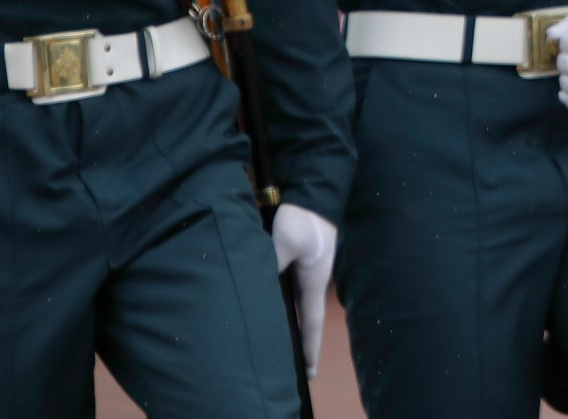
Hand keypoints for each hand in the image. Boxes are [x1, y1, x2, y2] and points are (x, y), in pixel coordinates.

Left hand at [270, 204, 336, 373]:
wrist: (313, 192)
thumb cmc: (304, 219)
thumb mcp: (286, 242)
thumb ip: (269, 264)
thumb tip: (254, 285)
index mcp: (313, 282)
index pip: (312, 324)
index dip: (310, 350)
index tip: (308, 375)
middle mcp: (310, 281)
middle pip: (304, 319)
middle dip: (300, 344)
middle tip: (290, 369)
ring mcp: (304, 270)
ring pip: (293, 305)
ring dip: (288, 324)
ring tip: (277, 345)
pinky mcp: (296, 259)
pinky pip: (286, 290)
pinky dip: (280, 306)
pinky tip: (266, 310)